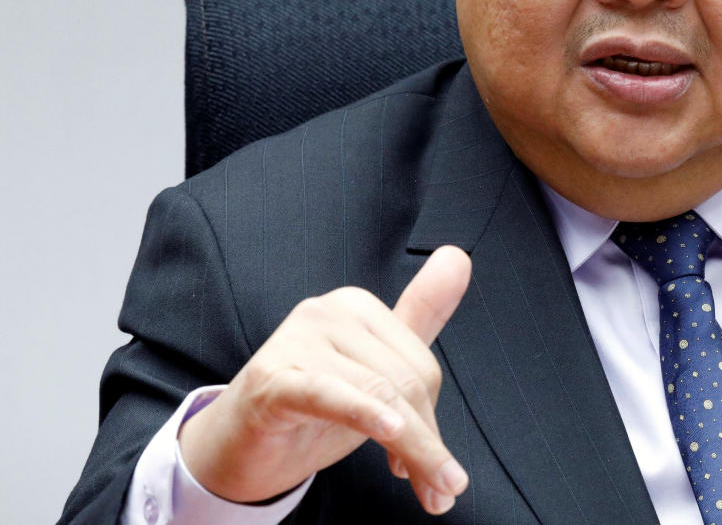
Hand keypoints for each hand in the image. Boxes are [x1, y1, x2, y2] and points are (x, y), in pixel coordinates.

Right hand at [179, 246, 471, 514]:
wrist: (235, 448)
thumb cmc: (310, 408)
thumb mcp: (373, 368)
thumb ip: (419, 314)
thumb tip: (459, 257)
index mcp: (357, 306)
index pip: (420, 365)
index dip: (431, 421)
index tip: (438, 467)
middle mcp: (329, 311)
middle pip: (405, 381)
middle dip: (427, 443)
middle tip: (438, 490)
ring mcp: (298, 340)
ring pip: (381, 395)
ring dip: (413, 451)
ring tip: (432, 492)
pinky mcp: (274, 378)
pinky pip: (330, 394)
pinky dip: (365, 412)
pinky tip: (391, 432)